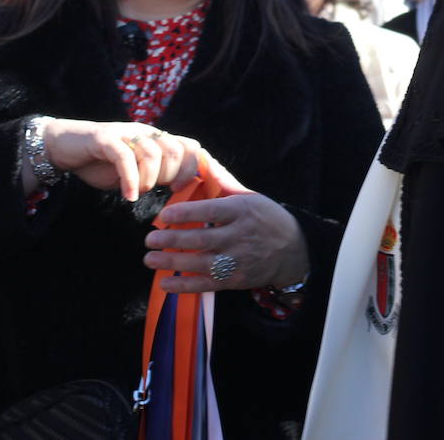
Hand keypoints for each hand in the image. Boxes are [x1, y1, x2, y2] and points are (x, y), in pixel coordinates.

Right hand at [30, 120, 213, 200]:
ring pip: (153, 154)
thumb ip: (157, 176)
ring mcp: (126, 134)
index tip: (188, 188)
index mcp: (157, 139)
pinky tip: (128, 196)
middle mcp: (146, 133)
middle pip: (176, 150)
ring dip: (150, 180)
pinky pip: (125, 158)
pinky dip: (130, 180)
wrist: (66, 147)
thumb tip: (181, 193)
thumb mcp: (136, 171)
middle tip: (163, 190)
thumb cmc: (103, 163)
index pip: (191, 146)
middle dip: (173, 175)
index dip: (197, 168)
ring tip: (139, 192)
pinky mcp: (105, 139)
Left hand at [143, 190, 309, 292]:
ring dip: (172, 262)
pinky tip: (165, 283)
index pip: (211, 212)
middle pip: (202, 240)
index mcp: (241, 211)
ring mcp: (238, 261)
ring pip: (201, 263)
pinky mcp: (236, 281)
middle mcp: (240, 236)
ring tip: (149, 259)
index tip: (164, 215)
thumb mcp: (250, 197)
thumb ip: (223, 183)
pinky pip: (207, 284)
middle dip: (172, 240)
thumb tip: (201, 159)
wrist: (294, 251)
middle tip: (149, 239)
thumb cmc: (266, 218)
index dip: (187, 214)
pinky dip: (185, 285)